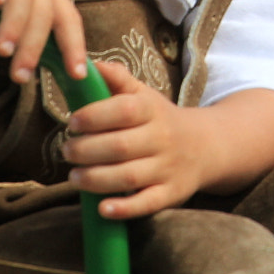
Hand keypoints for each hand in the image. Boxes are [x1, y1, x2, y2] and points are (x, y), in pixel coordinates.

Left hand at [62, 61, 205, 217]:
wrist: (207, 146)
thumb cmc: (161, 119)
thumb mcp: (144, 95)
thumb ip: (117, 79)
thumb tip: (88, 64)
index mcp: (152, 110)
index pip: (123, 110)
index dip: (94, 116)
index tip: (72, 122)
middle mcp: (162, 138)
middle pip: (119, 146)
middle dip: (86, 151)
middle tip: (67, 151)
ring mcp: (167, 168)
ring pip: (128, 176)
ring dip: (95, 179)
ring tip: (74, 177)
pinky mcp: (170, 193)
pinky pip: (147, 203)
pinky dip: (124, 209)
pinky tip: (103, 209)